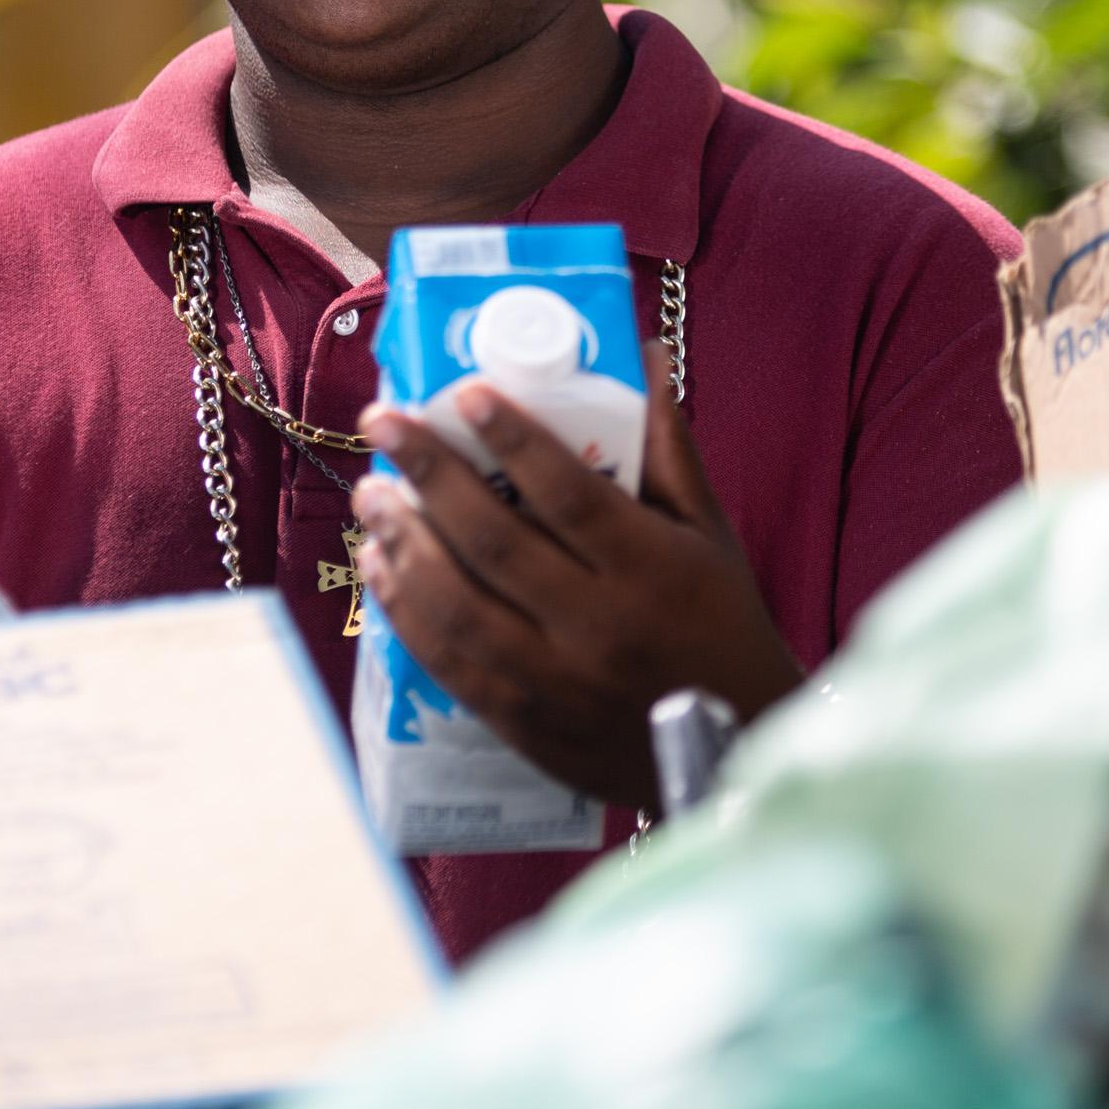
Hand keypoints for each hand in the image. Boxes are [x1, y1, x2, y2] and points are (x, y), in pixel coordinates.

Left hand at [353, 342, 801, 810]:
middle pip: (496, 542)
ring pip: (458, 606)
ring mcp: (557, 683)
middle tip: (382, 423)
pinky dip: (405, 611)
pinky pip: (448, 664)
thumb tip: (643, 356)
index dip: (514, 439)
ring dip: (403, 543)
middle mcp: (601, 627)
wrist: (736, 752)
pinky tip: (382, 566)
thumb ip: (669, 449)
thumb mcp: (708, 536)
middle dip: (428, 475)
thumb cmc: (722, 626)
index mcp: (653, 571)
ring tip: (372, 493)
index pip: (571, 494)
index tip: (464, 392)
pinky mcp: (523, 726)